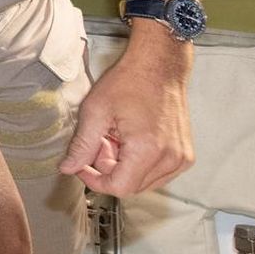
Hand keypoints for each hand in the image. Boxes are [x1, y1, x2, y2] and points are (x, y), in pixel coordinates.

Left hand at [59, 35, 193, 195]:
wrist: (159, 65)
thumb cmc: (129, 82)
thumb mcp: (95, 111)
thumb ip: (81, 145)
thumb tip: (68, 169)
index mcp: (148, 150)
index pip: (119, 187)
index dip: (95, 180)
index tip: (82, 165)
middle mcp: (171, 159)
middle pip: (131, 186)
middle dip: (109, 170)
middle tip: (101, 141)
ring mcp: (182, 159)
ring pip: (144, 182)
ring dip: (124, 167)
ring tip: (116, 137)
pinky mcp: (186, 156)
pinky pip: (157, 173)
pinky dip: (140, 163)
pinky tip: (131, 140)